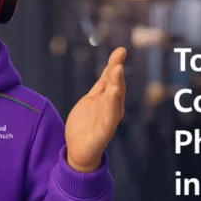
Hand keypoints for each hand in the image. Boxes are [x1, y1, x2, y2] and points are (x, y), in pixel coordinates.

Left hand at [65, 47, 126, 172]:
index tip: (121, 50)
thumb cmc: (86, 125)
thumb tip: (110, 68)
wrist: (79, 150)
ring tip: (117, 70)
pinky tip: (114, 92)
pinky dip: (113, 103)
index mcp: (108, 98)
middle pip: (116, 85)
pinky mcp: (106, 130)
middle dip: (117, 71)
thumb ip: (101, 86)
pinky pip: (110, 115)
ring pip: (115, 98)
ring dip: (117, 83)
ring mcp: (110, 118)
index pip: (111, 78)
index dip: (115, 64)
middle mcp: (112, 106)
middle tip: (119, 56)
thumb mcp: (91, 100)